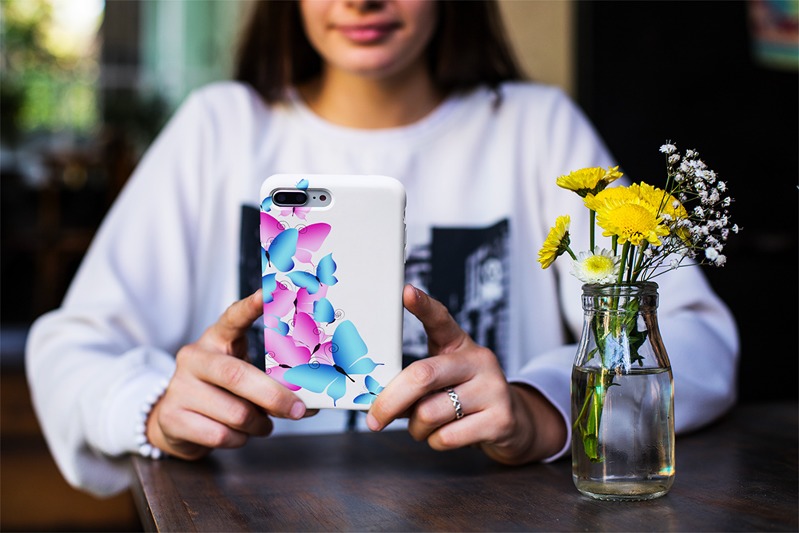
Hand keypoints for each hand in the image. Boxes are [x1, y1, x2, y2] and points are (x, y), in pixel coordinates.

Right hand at [146, 290, 311, 459]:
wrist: (174, 419)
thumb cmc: (221, 392)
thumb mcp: (243, 377)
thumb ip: (271, 382)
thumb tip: (311, 402)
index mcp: (216, 339)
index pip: (233, 317)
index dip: (251, 306)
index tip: (269, 293)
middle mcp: (194, 358)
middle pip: (237, 375)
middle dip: (274, 396)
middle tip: (297, 408)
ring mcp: (179, 387)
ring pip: (235, 413)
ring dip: (258, 424)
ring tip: (261, 423)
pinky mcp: (172, 417)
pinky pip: (220, 435)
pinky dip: (239, 440)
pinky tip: (237, 434)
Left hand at [366, 285, 565, 463]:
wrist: (512, 423)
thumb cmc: (464, 397)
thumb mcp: (442, 379)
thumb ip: (415, 382)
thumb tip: (375, 399)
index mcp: (458, 344)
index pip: (440, 319)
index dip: (422, 305)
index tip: (405, 291)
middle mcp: (478, 360)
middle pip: (422, 375)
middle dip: (390, 401)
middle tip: (373, 419)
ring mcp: (493, 388)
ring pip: (430, 413)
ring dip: (416, 428)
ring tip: (425, 426)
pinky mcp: (500, 419)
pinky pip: (447, 436)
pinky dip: (435, 442)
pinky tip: (445, 435)